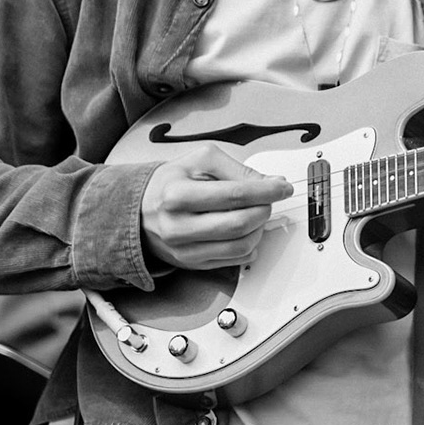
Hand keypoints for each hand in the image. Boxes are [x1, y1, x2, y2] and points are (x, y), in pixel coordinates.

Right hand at [139, 147, 292, 270]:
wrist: (141, 209)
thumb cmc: (171, 182)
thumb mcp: (201, 160)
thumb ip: (237, 169)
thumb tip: (270, 184)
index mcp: (177, 195)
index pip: (234, 195)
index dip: (266, 191)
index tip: (282, 187)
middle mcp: (179, 226)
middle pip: (239, 224)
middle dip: (264, 209)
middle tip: (269, 199)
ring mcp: (184, 250)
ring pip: (239, 246)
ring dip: (260, 229)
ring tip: (257, 214)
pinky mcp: (192, 264)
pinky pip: (234, 261)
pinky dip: (250, 246)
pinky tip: (247, 231)